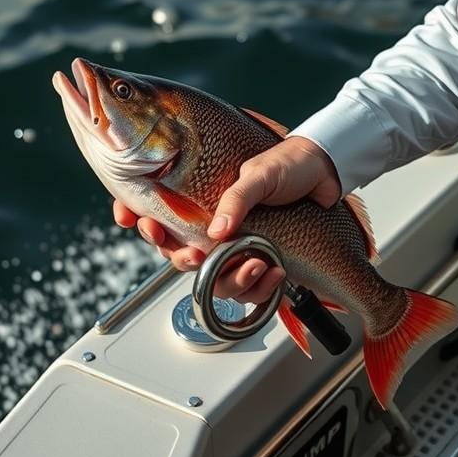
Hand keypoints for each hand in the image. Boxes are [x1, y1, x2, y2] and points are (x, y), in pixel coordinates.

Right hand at [113, 136, 340, 304]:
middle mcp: (212, 226)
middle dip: (180, 259)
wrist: (325, 175)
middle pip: (177, 254)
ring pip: (212, 280)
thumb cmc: (289, 166)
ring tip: (255, 265)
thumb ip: (236, 198)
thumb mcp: (261, 174)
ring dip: (229, 280)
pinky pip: (247, 290)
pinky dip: (259, 288)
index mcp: (203, 199)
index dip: (138, 216)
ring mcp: (234, 246)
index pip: (157, 211)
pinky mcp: (258, 261)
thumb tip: (215, 231)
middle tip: (194, 255)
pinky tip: (274, 273)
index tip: (132, 217)